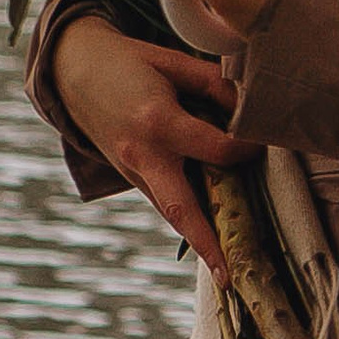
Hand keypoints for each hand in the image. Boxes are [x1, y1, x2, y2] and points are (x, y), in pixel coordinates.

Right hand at [50, 13, 260, 277]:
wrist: (73, 72)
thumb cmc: (129, 62)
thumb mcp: (173, 62)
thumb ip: (213, 84)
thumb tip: (248, 109)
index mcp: (158, 122)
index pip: (216, 149)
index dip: (246, 150)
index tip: (265, 145)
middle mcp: (143, 155)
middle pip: (182, 208)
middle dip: (207, 243)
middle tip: (229, 276)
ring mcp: (132, 171)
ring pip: (171, 212)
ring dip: (198, 239)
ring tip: (227, 271)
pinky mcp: (129, 176)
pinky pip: (162, 200)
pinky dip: (186, 215)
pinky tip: (209, 232)